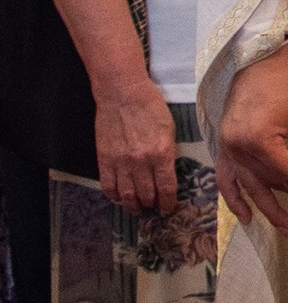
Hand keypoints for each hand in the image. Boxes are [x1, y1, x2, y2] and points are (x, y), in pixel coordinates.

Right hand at [94, 82, 178, 214]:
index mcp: (162, 153)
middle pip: (147, 195)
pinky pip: (108, 186)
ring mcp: (121, 162)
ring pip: (127, 195)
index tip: (168, 208)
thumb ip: (168, 153)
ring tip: (137, 208)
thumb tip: (167, 172)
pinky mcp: (104, 159)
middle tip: (153, 209)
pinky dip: (114, 196)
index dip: (168, 203)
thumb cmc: (150, 106)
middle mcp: (141, 162)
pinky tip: (119, 198)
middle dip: (152, 205)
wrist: (123, 93)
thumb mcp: (169, 129)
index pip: (167, 188)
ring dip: (133, 205)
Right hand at [217, 39, 287, 231]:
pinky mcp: (223, 143)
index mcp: (259, 140)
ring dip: (267, 207)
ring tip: (285, 228)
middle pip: (270, 183)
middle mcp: (237, 147)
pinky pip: (225, 178)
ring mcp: (226, 147)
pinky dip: (234, 198)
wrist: (263, 56)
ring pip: (249, 186)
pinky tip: (245, 216)